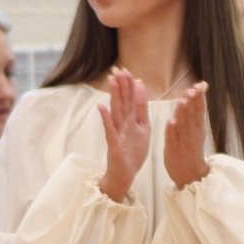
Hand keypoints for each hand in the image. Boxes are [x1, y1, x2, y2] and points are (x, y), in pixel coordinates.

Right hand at [99, 68, 151, 201]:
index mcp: (132, 120)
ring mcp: (117, 133)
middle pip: (123, 102)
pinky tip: (101, 107)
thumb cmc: (133, 152)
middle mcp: (123, 124)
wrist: (125, 174)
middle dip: (121, 86)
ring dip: (114, 96)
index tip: (126, 70)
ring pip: (116, 112)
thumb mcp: (143, 127)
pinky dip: (105, 118)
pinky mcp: (113, 144)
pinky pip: (109, 130)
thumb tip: (141, 86)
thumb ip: (141, 108)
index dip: (129, 85)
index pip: (131, 99)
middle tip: (117, 69)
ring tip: (112, 81)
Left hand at [161, 81, 211, 188]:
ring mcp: (182, 141)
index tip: (200, 84)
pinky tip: (170, 122)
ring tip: (182, 101)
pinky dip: (171, 131)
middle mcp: (191, 132)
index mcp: (198, 127)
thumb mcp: (197, 130)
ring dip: (182, 112)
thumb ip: (195, 113)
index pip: (199, 109)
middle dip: (192, 101)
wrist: (190, 174)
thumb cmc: (191, 150)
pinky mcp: (173, 149)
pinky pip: (171, 139)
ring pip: (182, 124)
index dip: (200, 97)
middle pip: (192, 114)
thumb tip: (196, 95)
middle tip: (193, 89)